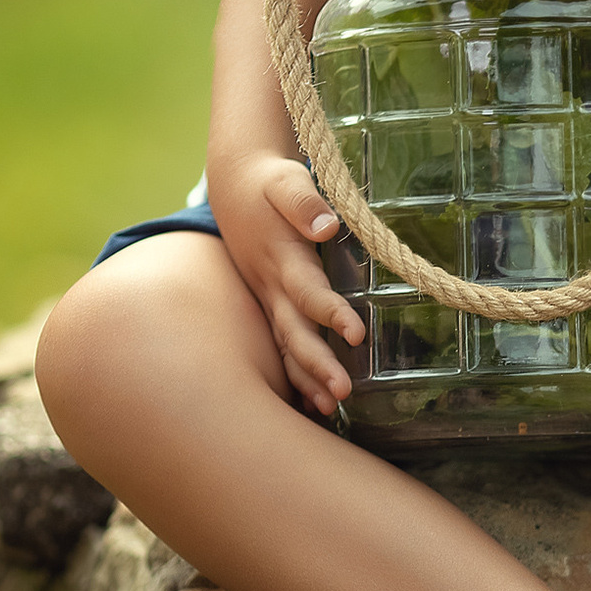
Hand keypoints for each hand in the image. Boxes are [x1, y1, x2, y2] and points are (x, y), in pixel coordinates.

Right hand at [208, 151, 361, 417]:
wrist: (234, 186)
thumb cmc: (268, 182)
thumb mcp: (285, 180)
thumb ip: (304, 201)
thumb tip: (327, 226)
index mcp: (282, 258)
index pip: (308, 292)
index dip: (331, 313)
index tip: (356, 333)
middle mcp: (272, 286)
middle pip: (294, 333)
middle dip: (317, 366)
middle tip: (343, 394)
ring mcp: (268, 299)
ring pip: (286, 346)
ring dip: (306, 379)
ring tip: (333, 409)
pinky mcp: (270, 304)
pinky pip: (282, 345)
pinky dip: (295, 375)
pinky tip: (314, 402)